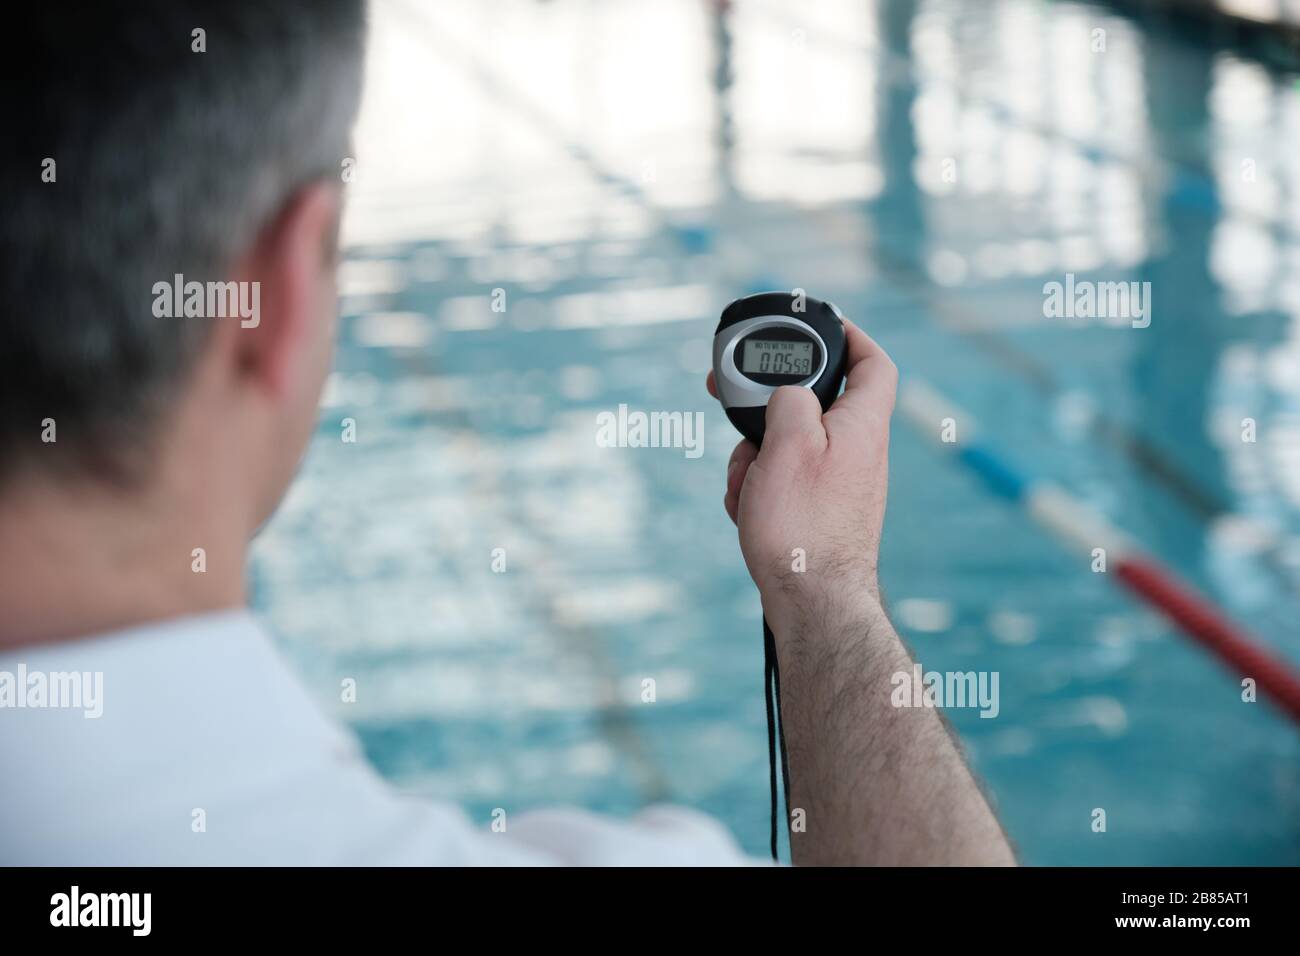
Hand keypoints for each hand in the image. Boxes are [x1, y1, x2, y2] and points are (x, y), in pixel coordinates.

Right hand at [707, 318, 896, 631]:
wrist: (812, 603)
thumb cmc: (803, 527)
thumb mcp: (788, 444)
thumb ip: (790, 399)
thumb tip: (790, 392)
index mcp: (862, 425)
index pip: (873, 363)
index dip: (852, 336)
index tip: (824, 325)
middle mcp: (858, 453)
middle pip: (812, 406)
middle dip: (767, 412)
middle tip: (737, 409)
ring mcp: (840, 485)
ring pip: (789, 447)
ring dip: (756, 459)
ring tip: (747, 487)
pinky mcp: (820, 514)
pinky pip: (785, 483)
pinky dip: (761, 490)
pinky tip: (749, 511)